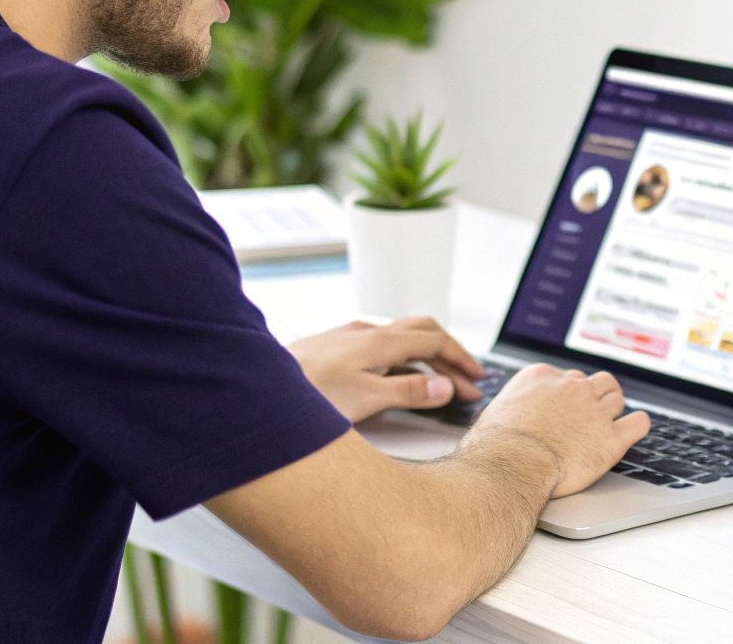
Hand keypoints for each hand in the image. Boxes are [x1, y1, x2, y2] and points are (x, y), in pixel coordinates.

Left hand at [285, 317, 487, 423]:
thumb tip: (444, 386)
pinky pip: (381, 345)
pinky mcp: (334, 348)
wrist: (256, 391)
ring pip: (401, 337)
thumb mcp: (365, 401)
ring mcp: (349, 338)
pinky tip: (395, 374)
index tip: (477, 380)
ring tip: (439, 378)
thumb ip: (408, 393)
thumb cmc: (305, 395)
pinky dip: (403, 357)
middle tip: (467, 377)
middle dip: (449, 353)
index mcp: (380, 342)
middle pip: (422, 332)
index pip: (435, 341)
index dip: (461, 360)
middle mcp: (366, 333)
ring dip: (426, 355)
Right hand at [465, 364, 650, 497]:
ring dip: (613, 409)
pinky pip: (639, 423)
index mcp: (543, 377)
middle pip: (596, 382)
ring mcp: (595, 411)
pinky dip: (638, 425)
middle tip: (590, 415)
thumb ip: (517, 406)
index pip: (567, 377)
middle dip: (594, 396)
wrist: (510, 467)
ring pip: (616, 397)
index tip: (565, 410)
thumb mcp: (498, 412)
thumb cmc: (495, 448)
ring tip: (607, 424)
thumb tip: (516, 415)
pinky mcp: (612, 439)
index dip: (567, 395)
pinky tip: (633, 430)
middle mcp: (572, 388)